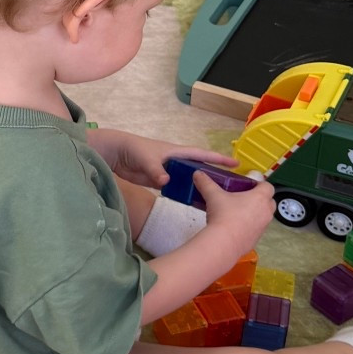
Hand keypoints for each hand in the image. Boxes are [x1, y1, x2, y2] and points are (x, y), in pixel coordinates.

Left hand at [93, 129, 236, 190]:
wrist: (116, 154)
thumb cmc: (134, 150)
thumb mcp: (146, 159)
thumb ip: (156, 170)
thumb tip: (166, 182)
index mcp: (177, 152)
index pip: (202, 155)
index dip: (218, 159)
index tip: (236, 163)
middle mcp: (177, 161)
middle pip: (199, 169)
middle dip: (214, 175)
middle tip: (231, 187)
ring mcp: (169, 172)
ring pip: (189, 180)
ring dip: (200, 187)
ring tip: (216, 198)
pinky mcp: (160, 181)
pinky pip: (177, 188)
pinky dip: (185, 194)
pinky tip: (193, 203)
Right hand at [194, 169, 275, 249]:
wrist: (224, 242)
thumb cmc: (224, 216)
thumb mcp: (213, 195)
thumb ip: (206, 183)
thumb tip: (198, 174)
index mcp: (260, 198)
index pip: (268, 186)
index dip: (259, 185)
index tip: (248, 186)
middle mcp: (265, 212)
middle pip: (269, 202)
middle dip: (260, 199)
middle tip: (243, 198)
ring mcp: (263, 227)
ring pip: (264, 217)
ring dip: (255, 213)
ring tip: (237, 213)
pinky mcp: (257, 239)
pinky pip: (256, 230)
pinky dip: (249, 227)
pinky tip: (235, 227)